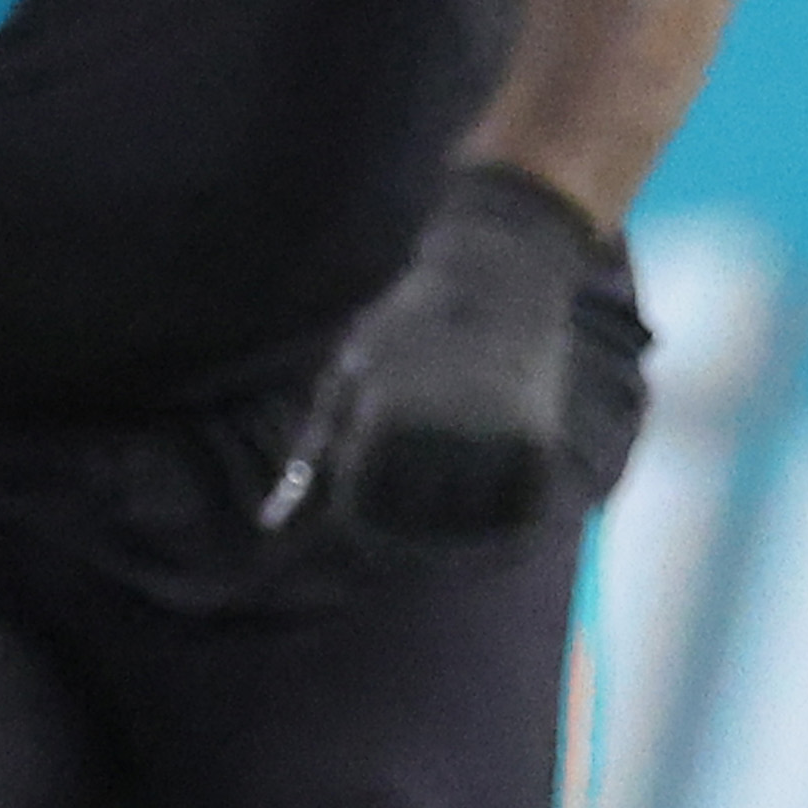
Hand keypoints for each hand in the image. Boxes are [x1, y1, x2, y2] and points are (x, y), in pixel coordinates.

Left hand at [270, 163, 648, 545]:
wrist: (498, 275)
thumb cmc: (405, 329)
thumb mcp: (346, 381)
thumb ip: (310, 456)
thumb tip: (270, 526)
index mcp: (381, 418)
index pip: (361, 515)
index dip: (363, 508)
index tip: (376, 474)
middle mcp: (437, 434)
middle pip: (413, 531)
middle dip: (410, 515)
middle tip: (424, 464)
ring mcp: (490, 439)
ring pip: (465, 531)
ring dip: (458, 519)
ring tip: (456, 464)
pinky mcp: (536, 440)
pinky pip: (513, 513)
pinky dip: (503, 508)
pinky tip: (492, 466)